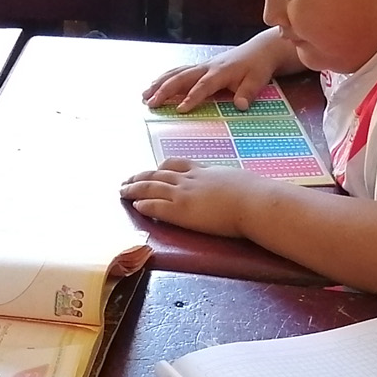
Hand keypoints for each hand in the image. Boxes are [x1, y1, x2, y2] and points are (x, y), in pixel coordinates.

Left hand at [120, 158, 266, 237]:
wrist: (254, 202)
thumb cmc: (253, 193)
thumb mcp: (235, 179)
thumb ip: (226, 181)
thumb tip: (232, 185)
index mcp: (203, 171)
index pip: (176, 165)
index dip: (161, 168)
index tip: (154, 169)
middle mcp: (189, 180)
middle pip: (158, 174)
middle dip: (140, 177)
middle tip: (127, 180)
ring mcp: (184, 194)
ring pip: (152, 187)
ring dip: (134, 189)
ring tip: (122, 191)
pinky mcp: (181, 211)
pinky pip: (156, 206)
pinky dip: (144, 204)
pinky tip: (135, 206)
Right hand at [142, 46, 277, 112]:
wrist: (259, 50)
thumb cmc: (257, 67)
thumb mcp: (257, 80)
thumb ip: (247, 92)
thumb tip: (240, 106)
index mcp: (220, 72)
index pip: (203, 86)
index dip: (191, 97)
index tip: (180, 110)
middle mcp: (207, 67)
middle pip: (182, 78)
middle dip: (164, 90)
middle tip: (150, 103)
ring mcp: (202, 65)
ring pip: (176, 73)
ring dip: (159, 84)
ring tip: (144, 96)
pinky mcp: (200, 66)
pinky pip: (179, 71)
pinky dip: (165, 78)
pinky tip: (154, 86)